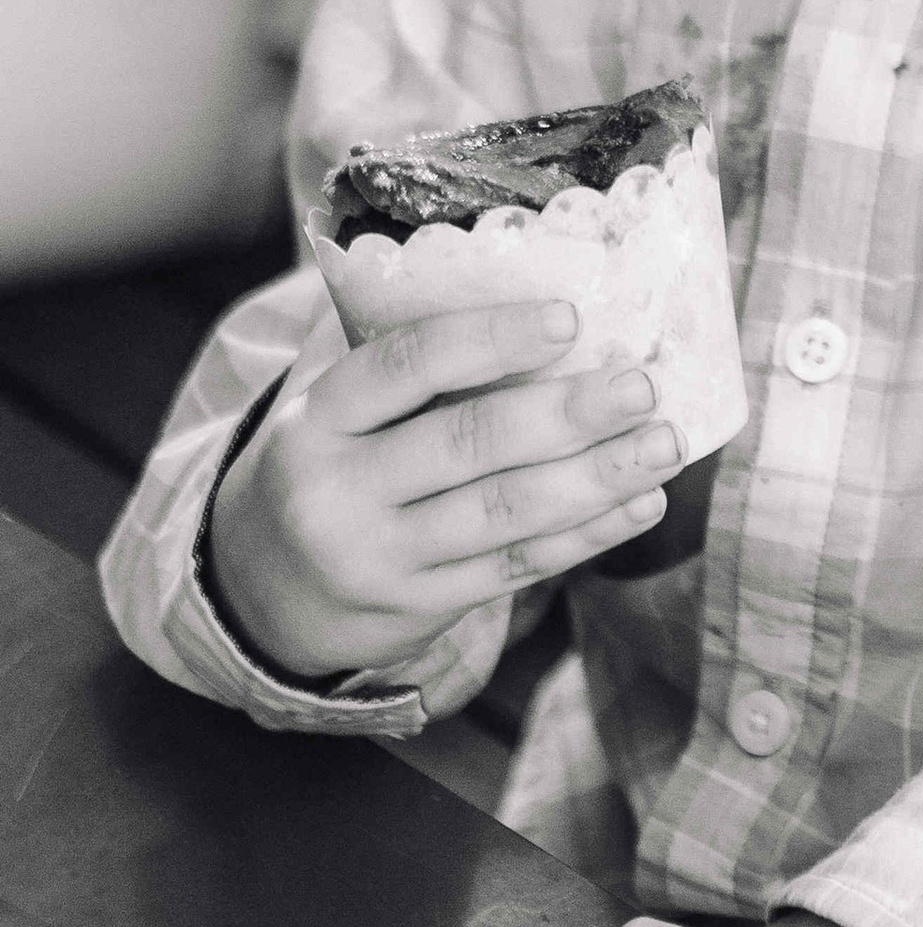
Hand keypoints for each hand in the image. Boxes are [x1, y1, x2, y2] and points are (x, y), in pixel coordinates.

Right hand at [206, 301, 678, 678]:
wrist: (255, 592)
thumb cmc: (332, 466)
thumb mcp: (340, 413)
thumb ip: (418, 371)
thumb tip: (560, 318)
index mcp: (322, 418)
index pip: (405, 366)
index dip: (489, 340)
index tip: (568, 319)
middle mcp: (340, 490)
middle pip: (468, 444)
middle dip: (565, 414)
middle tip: (641, 385)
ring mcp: (378, 559)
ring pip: (502, 512)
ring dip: (595, 478)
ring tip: (663, 444)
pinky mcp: (416, 609)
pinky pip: (516, 568)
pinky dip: (586, 535)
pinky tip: (640, 504)